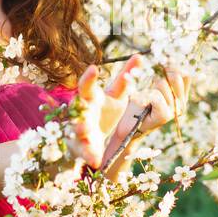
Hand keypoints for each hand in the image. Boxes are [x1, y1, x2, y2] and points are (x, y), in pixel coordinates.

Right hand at [67, 53, 143, 167]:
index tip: (95, 68)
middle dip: (81, 103)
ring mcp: (78, 128)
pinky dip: (88, 154)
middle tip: (87, 94)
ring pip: (77, 128)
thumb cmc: (104, 109)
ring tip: (85, 128)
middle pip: (78, 106)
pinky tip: (96, 160)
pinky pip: (83, 150)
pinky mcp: (80, 146)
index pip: (88, 85)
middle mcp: (82, 111)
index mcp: (90, 97)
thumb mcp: (116, 95)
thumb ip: (125, 77)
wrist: (92, 134)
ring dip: (80, 128)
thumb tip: (140, 56)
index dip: (90, 77)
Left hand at [120, 64, 191, 137]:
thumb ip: (156, 72)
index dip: (173, 65)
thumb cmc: (137, 104)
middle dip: (158, 73)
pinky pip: (155, 95)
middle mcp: (181, 103)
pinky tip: (138, 100)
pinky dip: (143, 94)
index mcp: (181, 95)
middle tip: (146, 79)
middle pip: (175, 75)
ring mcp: (174, 110)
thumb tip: (150, 57)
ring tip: (141, 93)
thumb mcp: (149, 85)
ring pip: (163, 83)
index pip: (185, 74)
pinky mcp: (164, 116)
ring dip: (147, 84)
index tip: (159, 63)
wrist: (127, 126)